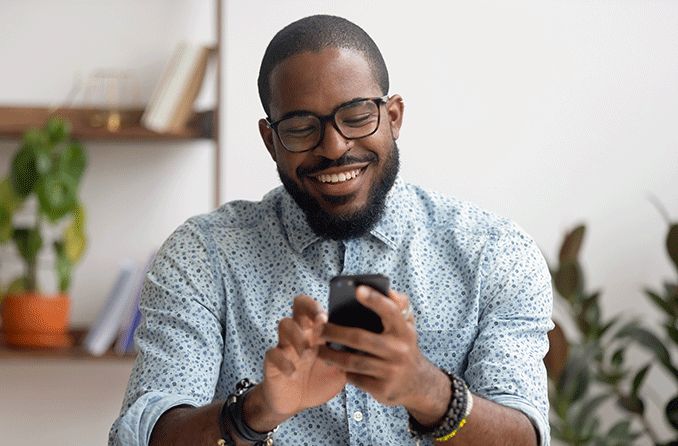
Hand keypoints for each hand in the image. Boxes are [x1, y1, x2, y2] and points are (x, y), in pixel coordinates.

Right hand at [258, 295, 346, 418]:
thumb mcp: (340, 368)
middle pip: (298, 305)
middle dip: (308, 309)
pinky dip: (283, 361)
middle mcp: (301, 333)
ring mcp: (285, 345)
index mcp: (317, 331)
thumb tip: (370, 344)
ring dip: (296, 335)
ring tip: (306, 352)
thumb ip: (350, 355)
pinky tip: (292, 372)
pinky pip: (273, 353)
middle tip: (319, 323)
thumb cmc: (320, 380)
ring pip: (284, 324)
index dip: (320, 306)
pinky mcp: (273, 362)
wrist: (297, 402)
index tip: (327, 318)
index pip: (316, 306)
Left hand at [318, 286, 444, 412]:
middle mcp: (399, 350)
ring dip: (331, 355)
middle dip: (335, 332)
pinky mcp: (382, 389)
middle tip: (318, 328)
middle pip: (360, 338)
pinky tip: (334, 364)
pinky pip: (355, 378)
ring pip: (353, 361)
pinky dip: (342, 371)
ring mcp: (391, 371)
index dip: (375, 300)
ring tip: (318, 348)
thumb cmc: (404, 346)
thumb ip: (398, 306)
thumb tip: (385, 289)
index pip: (390, 311)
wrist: (418, 384)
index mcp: (404, 330)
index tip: (357, 289)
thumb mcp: (407, 326)